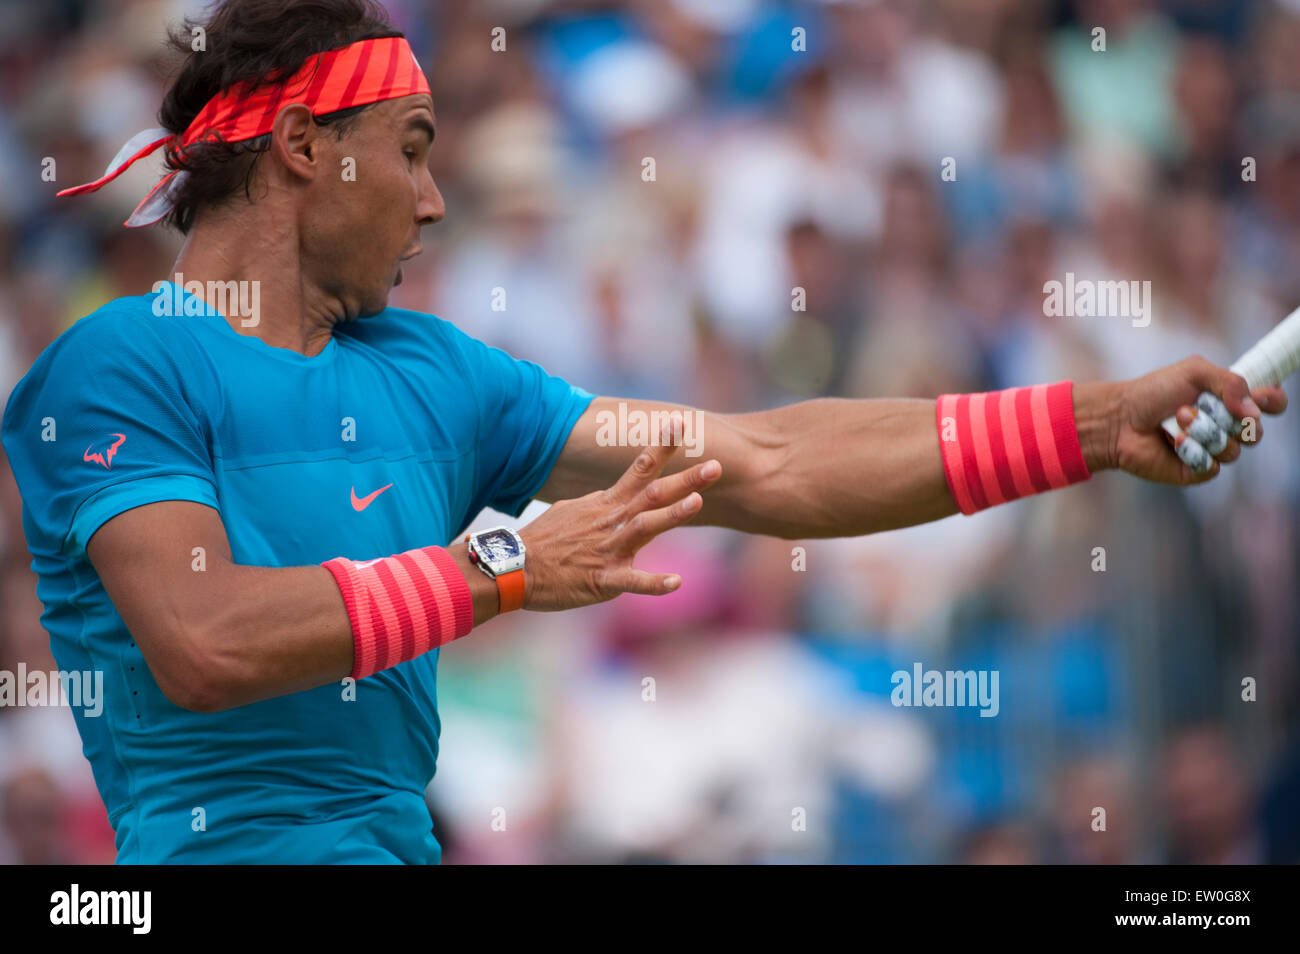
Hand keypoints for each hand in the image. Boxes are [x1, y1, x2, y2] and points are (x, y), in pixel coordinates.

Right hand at [518, 418, 722, 610]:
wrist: (514, 568)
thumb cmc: (544, 541)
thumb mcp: (573, 511)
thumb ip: (601, 504)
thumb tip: (616, 496)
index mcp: (606, 504)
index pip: (639, 469)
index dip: (662, 447)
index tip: (681, 424)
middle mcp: (611, 521)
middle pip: (653, 494)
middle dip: (686, 479)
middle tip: (716, 465)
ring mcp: (608, 548)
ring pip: (645, 526)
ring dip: (672, 514)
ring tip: (698, 502)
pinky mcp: (602, 579)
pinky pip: (632, 580)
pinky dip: (654, 582)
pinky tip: (676, 583)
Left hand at [1110, 356, 1287, 484]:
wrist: (1119, 419)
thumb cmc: (1152, 392)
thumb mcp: (1192, 372)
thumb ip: (1229, 382)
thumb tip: (1254, 410)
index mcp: (1230, 400)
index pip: (1269, 404)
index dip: (1272, 401)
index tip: (1263, 396)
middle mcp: (1226, 426)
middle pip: (1256, 431)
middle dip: (1227, 418)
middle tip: (1195, 406)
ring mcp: (1213, 449)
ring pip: (1233, 449)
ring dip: (1203, 431)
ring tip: (1176, 419)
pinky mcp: (1198, 469)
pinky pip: (1211, 465)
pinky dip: (1191, 450)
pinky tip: (1172, 442)